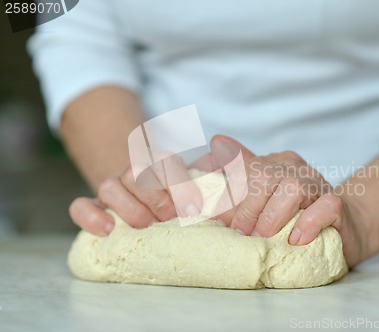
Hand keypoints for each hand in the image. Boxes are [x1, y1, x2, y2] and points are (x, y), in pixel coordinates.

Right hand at [69, 136, 236, 235]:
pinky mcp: (94, 208)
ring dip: (130, 208)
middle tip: (171, 217)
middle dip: (156, 197)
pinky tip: (108, 230)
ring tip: (147, 226)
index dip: (178, 182)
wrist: (151, 198)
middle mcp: (136, 174)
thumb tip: (230, 157)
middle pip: (137, 172)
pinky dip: (90, 216)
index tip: (193, 206)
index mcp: (163, 165)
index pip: (165, 160)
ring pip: (109, 185)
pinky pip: (80, 207)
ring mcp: (113, 190)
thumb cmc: (183, 198)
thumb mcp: (204, 183)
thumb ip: (217, 171)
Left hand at [214, 138, 367, 267]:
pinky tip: (296, 239)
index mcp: (272, 163)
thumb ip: (236, 177)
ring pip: (292, 187)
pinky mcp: (337, 204)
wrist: (343, 226)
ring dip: (272, 217)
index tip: (214, 219)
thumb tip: (215, 143)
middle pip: (263, 174)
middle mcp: (293, 168)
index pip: (242, 168)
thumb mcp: (261, 198)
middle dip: (247, 208)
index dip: (225, 195)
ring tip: (263, 239)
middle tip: (240, 235)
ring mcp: (317, 184)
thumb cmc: (295, 215)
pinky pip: (324, 207)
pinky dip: (307, 224)